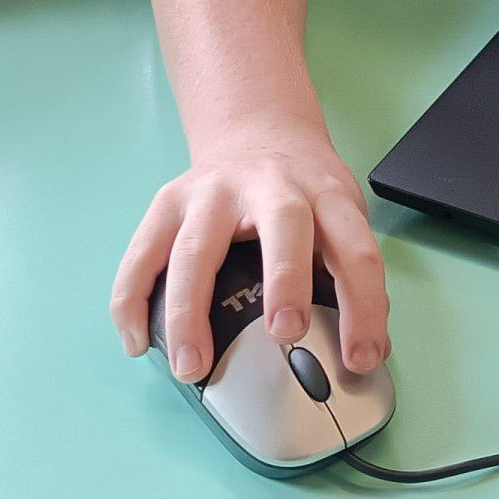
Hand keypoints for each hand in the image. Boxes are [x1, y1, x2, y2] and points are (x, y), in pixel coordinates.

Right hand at [107, 122, 389, 384]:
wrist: (257, 132)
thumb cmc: (302, 191)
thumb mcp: (341, 215)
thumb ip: (349, 274)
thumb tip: (366, 349)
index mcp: (326, 195)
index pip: (357, 250)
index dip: (363, 307)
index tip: (360, 358)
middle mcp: (271, 186)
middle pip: (283, 227)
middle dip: (286, 281)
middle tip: (284, 335)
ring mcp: (212, 191)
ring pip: (196, 248)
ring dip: (190, 311)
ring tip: (191, 366)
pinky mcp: (168, 201)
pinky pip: (142, 255)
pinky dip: (133, 300)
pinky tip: (138, 340)